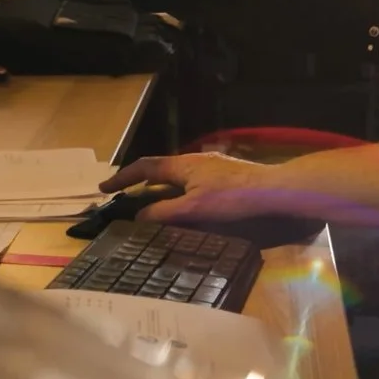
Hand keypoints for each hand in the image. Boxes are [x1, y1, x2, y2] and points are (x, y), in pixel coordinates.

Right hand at [104, 152, 312, 226]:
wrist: (274, 190)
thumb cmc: (232, 198)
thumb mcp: (193, 209)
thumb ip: (164, 212)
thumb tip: (138, 217)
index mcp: (182, 165)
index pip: (144, 167)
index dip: (122, 177)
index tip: (104, 188)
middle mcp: (194, 161)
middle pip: (160, 169)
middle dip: (139, 183)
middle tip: (123, 198)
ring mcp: (211, 167)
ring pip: (177, 176)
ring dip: (159, 189)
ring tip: (148, 205)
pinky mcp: (224, 176)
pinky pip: (190, 182)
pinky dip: (177, 192)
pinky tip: (183, 207)